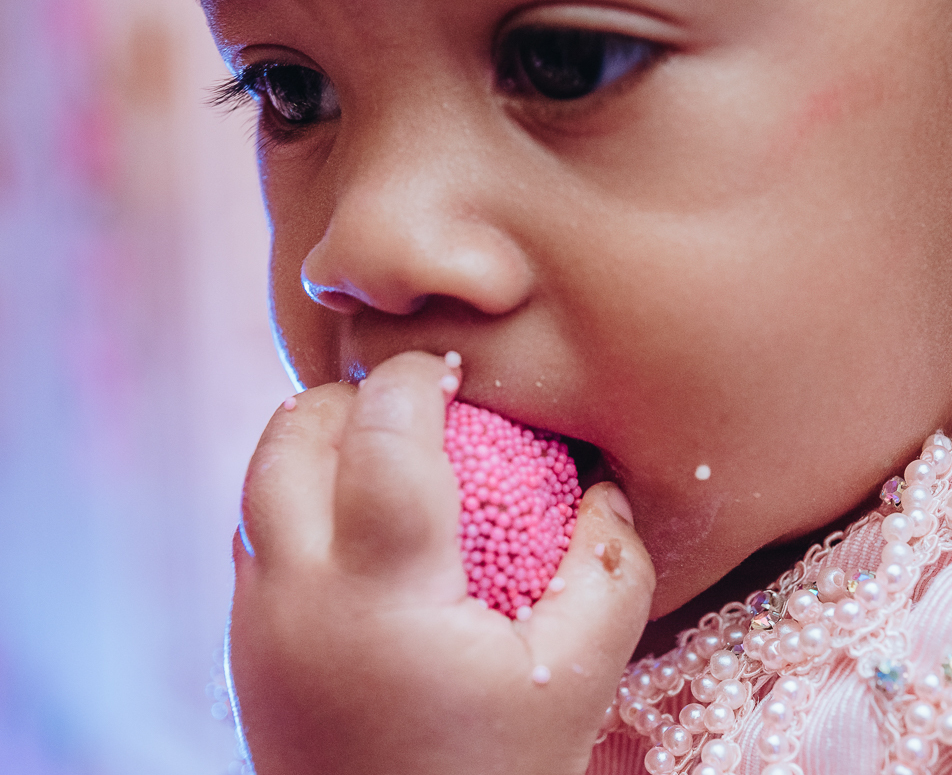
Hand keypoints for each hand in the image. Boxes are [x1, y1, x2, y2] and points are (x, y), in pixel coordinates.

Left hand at [228, 352, 653, 774]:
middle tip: (407, 397)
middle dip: (345, 396)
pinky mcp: (246, 654)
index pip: (380, 436)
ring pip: (256, 486)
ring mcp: (258, 625)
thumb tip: (606, 491)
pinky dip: (292, 500)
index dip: (413, 379)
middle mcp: (299, 596)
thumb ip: (609, 572)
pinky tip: (352, 526)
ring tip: (374, 447)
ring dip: (309, 443)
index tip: (450, 369)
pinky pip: (253, 540)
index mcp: (382, 591)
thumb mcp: (580, 678)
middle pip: (289, 441)